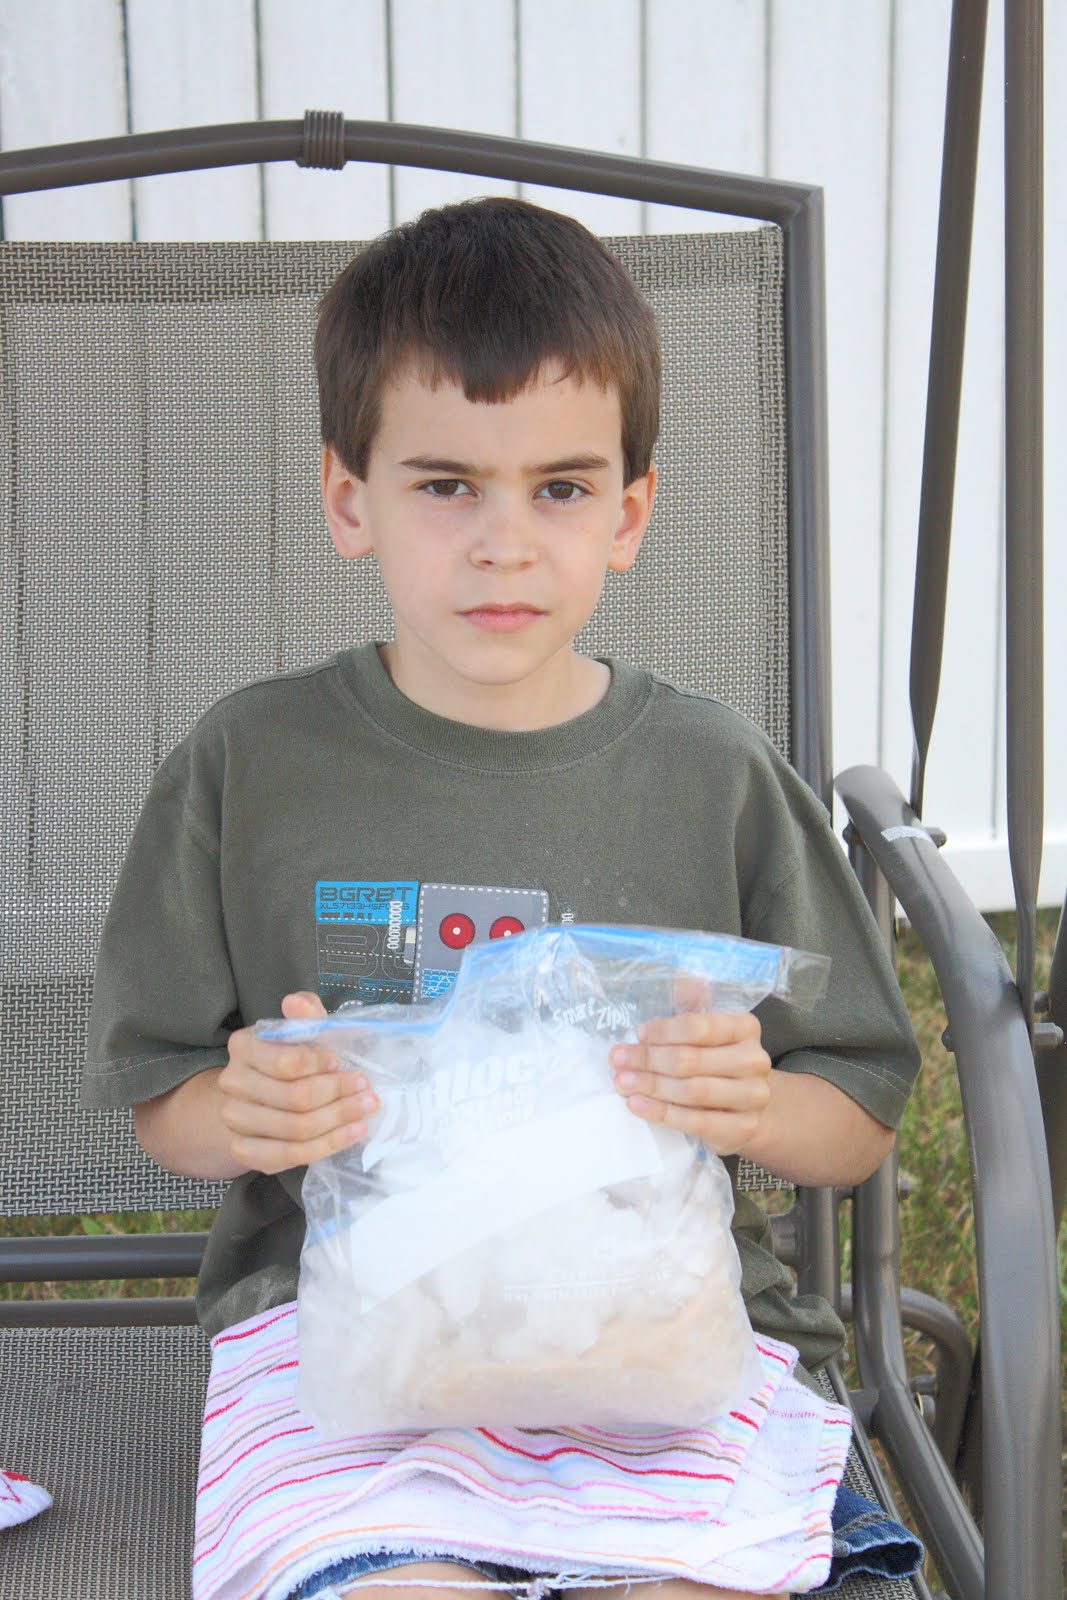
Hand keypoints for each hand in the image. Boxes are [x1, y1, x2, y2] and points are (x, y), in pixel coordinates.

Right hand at [217, 991, 378, 1174]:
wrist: (261, 1096)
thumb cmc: (292, 1058)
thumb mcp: (303, 1032)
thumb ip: (306, 1016)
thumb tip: (295, 1002)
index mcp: (243, 1046)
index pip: (287, 1062)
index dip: (320, 1066)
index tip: (343, 1063)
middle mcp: (232, 1082)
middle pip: (294, 1099)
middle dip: (338, 1095)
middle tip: (368, 1091)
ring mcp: (234, 1120)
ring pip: (295, 1130)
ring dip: (338, 1122)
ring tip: (365, 1111)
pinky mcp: (243, 1151)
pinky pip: (289, 1156)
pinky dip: (326, 1146)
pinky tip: (351, 1133)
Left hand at [609, 1009, 771, 1156]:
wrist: (746, 1106)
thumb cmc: (717, 1060)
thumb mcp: (707, 1028)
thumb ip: (692, 1004)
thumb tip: (681, 978)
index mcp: (745, 1027)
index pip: (699, 1026)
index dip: (663, 1031)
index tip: (638, 1034)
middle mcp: (754, 1060)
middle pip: (691, 1060)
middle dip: (648, 1060)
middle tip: (618, 1060)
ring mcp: (752, 1096)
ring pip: (693, 1091)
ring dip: (651, 1086)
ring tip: (622, 1082)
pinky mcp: (742, 1129)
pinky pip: (697, 1122)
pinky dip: (663, 1114)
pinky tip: (638, 1105)